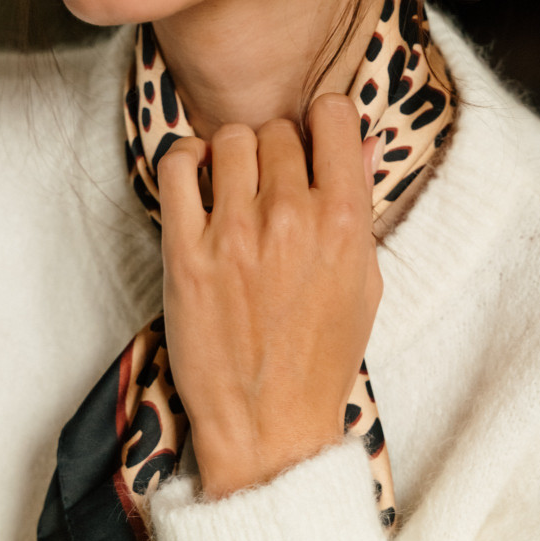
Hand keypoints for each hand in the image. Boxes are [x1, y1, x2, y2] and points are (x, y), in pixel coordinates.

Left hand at [157, 93, 382, 497]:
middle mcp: (290, 217)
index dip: (322, 121)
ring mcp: (234, 233)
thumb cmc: (321, 354)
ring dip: (232, 154)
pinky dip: (184, 159)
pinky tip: (195, 178)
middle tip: (271, 183)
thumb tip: (360, 142)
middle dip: (276, 148)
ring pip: (229, 139)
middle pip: (276, 129)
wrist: (270, 425)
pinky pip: (176, 166)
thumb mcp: (363, 280)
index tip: (312, 138)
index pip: (333, 116)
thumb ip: (359, 204)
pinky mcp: (185, 252)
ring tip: (233, 185)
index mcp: (344, 221)